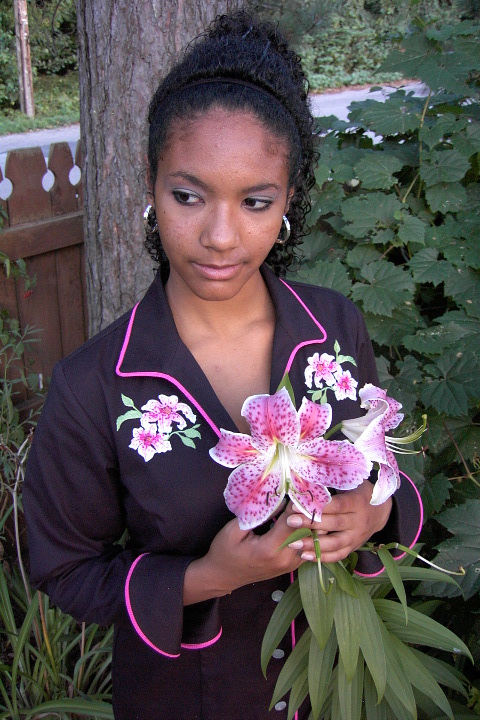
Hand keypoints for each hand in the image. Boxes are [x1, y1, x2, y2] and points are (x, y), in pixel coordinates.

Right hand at [183, 502, 303, 604]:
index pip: (293, 522)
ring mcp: (290, 565)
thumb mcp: (234, 530)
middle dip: (306, 510)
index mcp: (270, 550)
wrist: (222, 576)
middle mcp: (285, 559)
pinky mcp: (292, 566)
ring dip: (309, 521)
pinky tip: (302, 518)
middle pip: (307, 531)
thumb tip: (280, 500)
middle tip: (303, 491)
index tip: (297, 488)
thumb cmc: (224, 551)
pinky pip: (308, 546)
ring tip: (305, 502)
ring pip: (311, 539)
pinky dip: (307, 531)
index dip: (297, 504)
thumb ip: (258, 515)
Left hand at [286, 480, 391, 563]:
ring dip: (314, 545)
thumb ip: (333, 484)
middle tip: (291, 522)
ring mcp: (357, 536)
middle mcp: (359, 521)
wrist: (381, 511)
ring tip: (293, 543)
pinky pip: (338, 555)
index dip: (318, 506)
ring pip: (335, 543)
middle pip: (334, 524)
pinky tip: (305, 556)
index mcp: (357, 502)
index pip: (337, 505)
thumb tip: (308, 481)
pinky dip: (322, 557)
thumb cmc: (360, 492)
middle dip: (311, 524)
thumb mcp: (351, 483)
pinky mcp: (354, 547)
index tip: (298, 505)